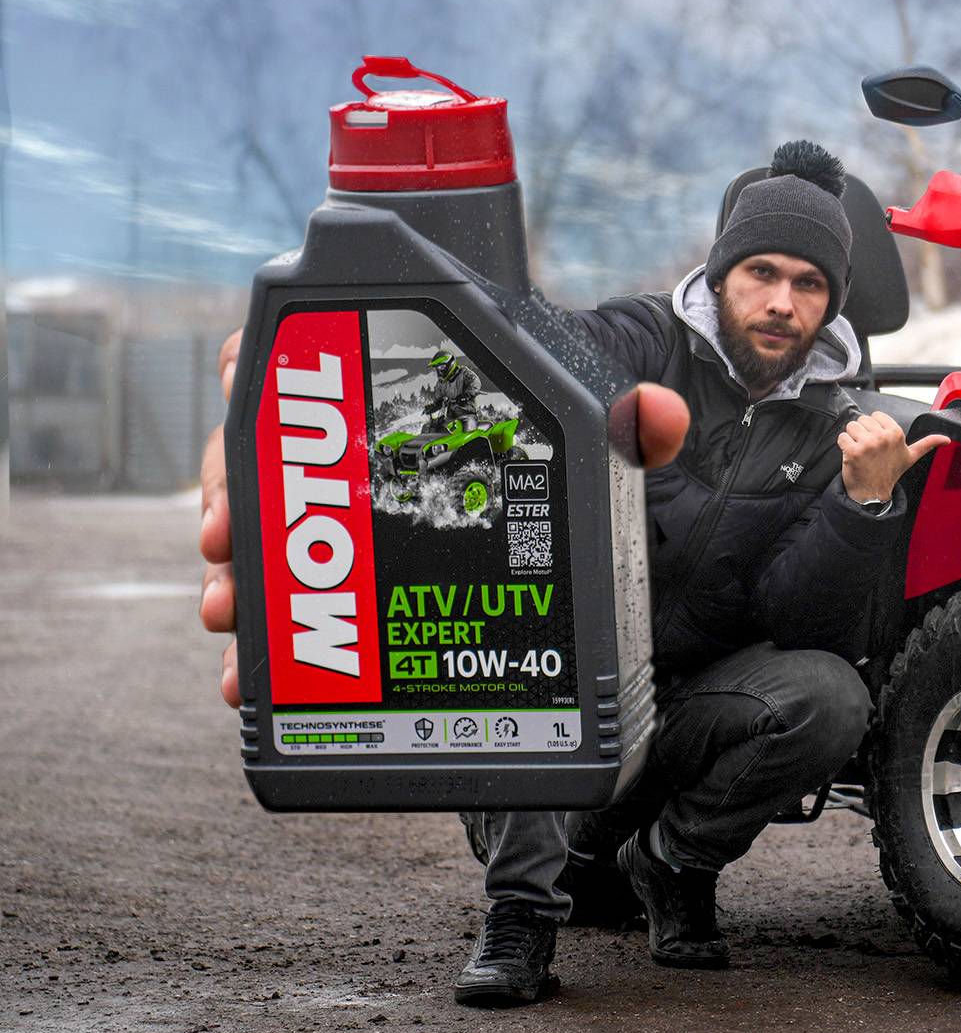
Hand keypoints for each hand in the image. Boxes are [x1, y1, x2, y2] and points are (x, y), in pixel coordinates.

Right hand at [199, 324, 689, 706]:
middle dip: (226, 492)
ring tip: (230, 616)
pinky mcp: (346, 584)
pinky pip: (286, 605)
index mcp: (392, 387)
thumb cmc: (562, 451)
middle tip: (228, 538)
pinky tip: (244, 678)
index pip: (301, 354)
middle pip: (255, 454)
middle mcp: (348, 451)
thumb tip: (661, 419)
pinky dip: (261, 640)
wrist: (568, 516)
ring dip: (235, 573)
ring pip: (259, 534)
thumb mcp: (595, 434)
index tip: (240, 386)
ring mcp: (339, 518)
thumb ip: (629, 423)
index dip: (254, 365)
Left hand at [837, 411, 949, 503]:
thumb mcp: (911, 457)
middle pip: (862, 420)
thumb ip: (928, 444)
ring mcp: (868, 444)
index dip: (874, 429)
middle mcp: (883, 437)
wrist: (873, 493)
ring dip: (852, 439)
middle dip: (862, 433)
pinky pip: (842, 437)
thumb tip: (947, 439)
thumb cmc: (890, 473)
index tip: (878, 444)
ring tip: (861, 453)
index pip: (876, 415)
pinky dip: (843, 446)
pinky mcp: (853, 451)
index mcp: (897, 433)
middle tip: (869, 451)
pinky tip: (852, 457)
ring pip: (851, 426)